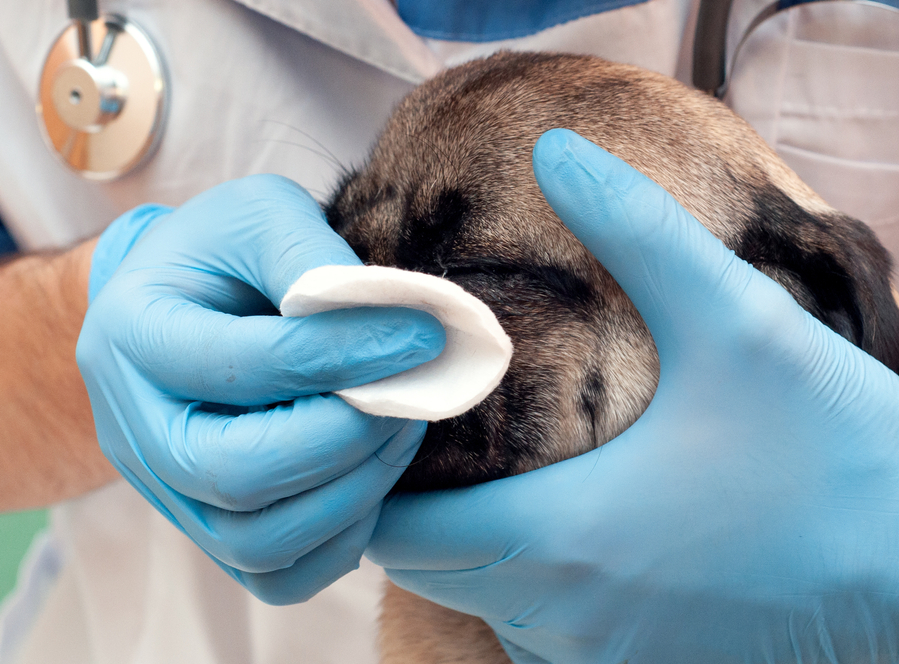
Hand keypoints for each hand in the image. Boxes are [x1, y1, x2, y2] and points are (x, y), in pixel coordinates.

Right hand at [77, 174, 444, 603]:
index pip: (241, 365)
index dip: (343, 354)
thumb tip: (392, 318)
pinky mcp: (206, 526)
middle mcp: (134, 426)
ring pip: (257, 539)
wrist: (183, 300)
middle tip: (410, 396)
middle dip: (347, 438)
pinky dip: (339, 542)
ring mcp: (166, 490)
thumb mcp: (263, 217)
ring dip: (353, 490)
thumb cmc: (223, 252)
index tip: (422, 335)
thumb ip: (313, 257)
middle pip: (236, 474)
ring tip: (400, 430)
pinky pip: (273, 575)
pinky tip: (371, 480)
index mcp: (134, 333)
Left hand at [367, 130, 898, 661]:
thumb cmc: (842, 452)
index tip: (396, 412)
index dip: (378, 473)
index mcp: (564, 541)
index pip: (398, 532)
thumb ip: (637, 231)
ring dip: (473, 541)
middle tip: (436, 422)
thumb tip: (559, 151)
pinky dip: (533, 582)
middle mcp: (566, 621)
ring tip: (496, 464)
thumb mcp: (736, 320)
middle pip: (428, 569)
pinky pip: (546, 633)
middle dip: (415, 503)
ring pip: (485, 600)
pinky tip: (577, 525)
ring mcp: (604, 662)